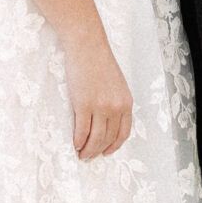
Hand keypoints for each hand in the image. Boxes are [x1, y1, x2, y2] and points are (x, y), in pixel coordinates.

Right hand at [62, 30, 133, 159]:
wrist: (87, 46)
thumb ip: (115, 101)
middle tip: (89, 157)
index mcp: (126, 102)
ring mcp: (100, 107)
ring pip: (95, 138)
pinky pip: (82, 131)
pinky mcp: (83, 105)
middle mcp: (116, 108)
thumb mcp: (116, 83)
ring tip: (81, 154)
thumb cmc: (99, 61)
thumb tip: (107, 119)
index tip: (106, 152)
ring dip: (88, 150)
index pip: (123, 133)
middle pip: (108, 138)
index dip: (114, 146)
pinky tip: (75, 144)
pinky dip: (78, 141)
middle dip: (98, 151)